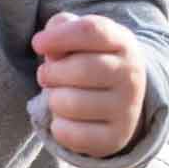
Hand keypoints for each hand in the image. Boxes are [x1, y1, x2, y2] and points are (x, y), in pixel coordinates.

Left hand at [32, 12, 147, 159]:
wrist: (119, 101)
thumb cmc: (88, 61)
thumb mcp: (79, 38)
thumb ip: (61, 29)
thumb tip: (48, 47)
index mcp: (123, 43)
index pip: (91, 31)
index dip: (59, 36)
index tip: (37, 44)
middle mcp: (131, 75)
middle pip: (81, 69)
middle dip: (51, 72)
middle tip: (45, 75)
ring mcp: (127, 109)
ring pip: (71, 103)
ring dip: (53, 99)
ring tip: (57, 96)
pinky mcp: (116, 138)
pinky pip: (72, 134)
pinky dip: (58, 126)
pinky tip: (64, 119)